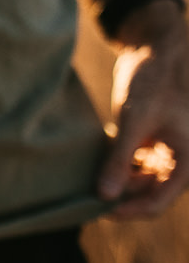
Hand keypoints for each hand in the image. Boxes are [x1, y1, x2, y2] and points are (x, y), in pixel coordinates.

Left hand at [98, 0, 188, 218]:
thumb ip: (120, 159)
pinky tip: (93, 164)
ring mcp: (165, 153)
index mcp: (188, 160)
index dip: (129, 210)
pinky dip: (116, 167)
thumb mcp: (134, 121)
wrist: (153, 51)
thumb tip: (105, 195)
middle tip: (83, 199)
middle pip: (148, 195)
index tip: (98, 211)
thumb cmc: (152, 82)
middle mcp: (180, 161)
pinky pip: (133, 166)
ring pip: (139, 182)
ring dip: (116, 184)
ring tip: (84, 183)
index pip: (158, 201)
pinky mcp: (150, 143)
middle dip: (119, 198)